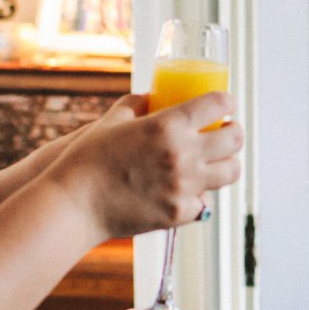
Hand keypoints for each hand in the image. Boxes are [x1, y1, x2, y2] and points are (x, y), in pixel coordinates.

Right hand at [48, 91, 243, 239]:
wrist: (74, 205)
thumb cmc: (86, 160)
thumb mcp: (110, 121)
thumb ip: (136, 104)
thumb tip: (151, 96)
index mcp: (169, 126)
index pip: (218, 105)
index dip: (227, 102)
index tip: (227, 104)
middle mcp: (183, 155)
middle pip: (234, 139)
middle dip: (234, 132)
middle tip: (228, 131)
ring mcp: (185, 186)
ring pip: (230, 173)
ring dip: (227, 164)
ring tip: (218, 161)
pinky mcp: (180, 213)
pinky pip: (206, 203)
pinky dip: (201, 196)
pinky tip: (192, 191)